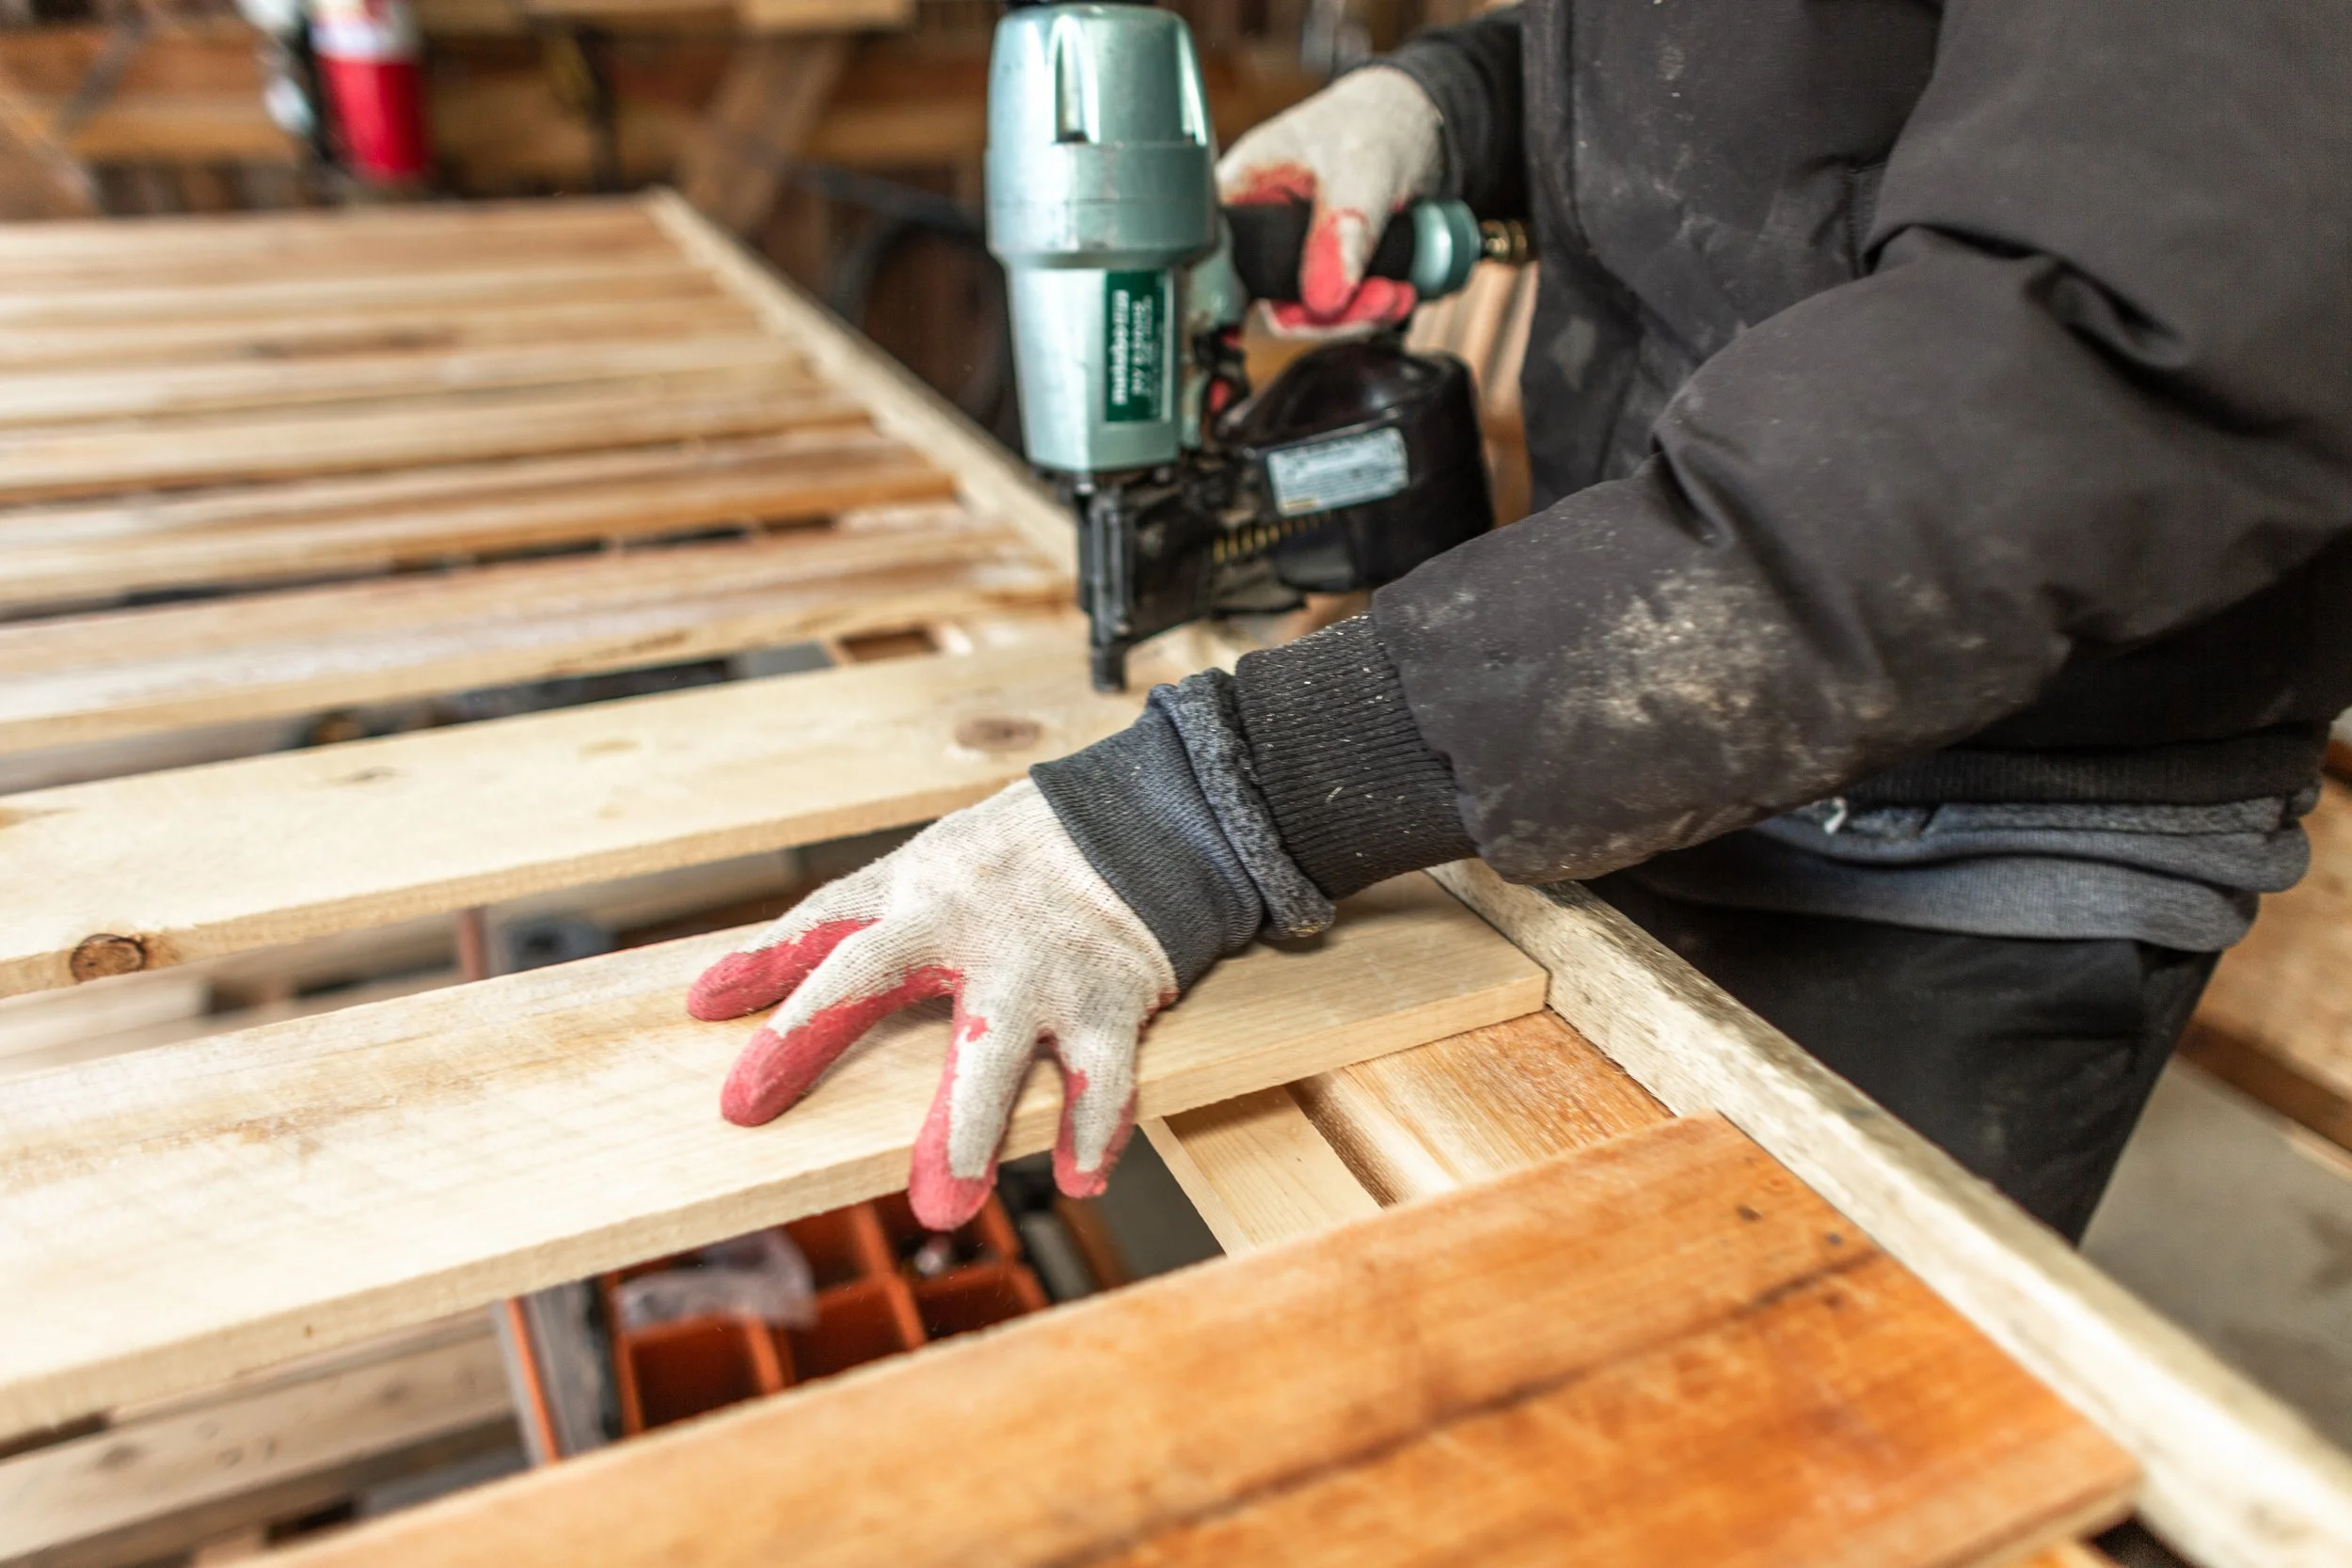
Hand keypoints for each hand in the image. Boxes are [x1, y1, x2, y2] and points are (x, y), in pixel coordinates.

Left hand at [687, 780, 1176, 1230]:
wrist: (1136, 824)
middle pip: (879, 979)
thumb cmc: (1000, 866)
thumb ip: (818, 935)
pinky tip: (1077, 1177)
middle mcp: (967, 933)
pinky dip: (1095, 1126)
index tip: (709, 1020)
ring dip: (971, 1124)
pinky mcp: (1110, 1001)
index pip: (825, 942)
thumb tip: (704, 998)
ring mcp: (1040, 969)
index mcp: (913, 903)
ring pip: (997, 1046)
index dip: (767, 979)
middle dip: (816, 1036)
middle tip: (752, 1109)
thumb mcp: (906, 880)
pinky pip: (1104, 1072)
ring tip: (948, 1200)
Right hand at [1217, 66, 1443, 334]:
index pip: (1223, 268)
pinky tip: (1397, 294)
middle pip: (1269, 301)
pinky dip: (1367, 311)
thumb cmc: (1370, 125)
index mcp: (1238, 196)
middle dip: (1330, 315)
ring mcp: (1285, 256)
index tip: (1306, 314)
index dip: (1254, 303)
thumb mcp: (1358, 173)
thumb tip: (1325, 300)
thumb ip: (1340, 232)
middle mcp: (1253, 232)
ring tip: (1397, 295)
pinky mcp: (1316, 271)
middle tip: (1379, 299)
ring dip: (1356, 316)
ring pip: (1307, 313)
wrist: (1409, 127)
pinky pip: (1334, 310)